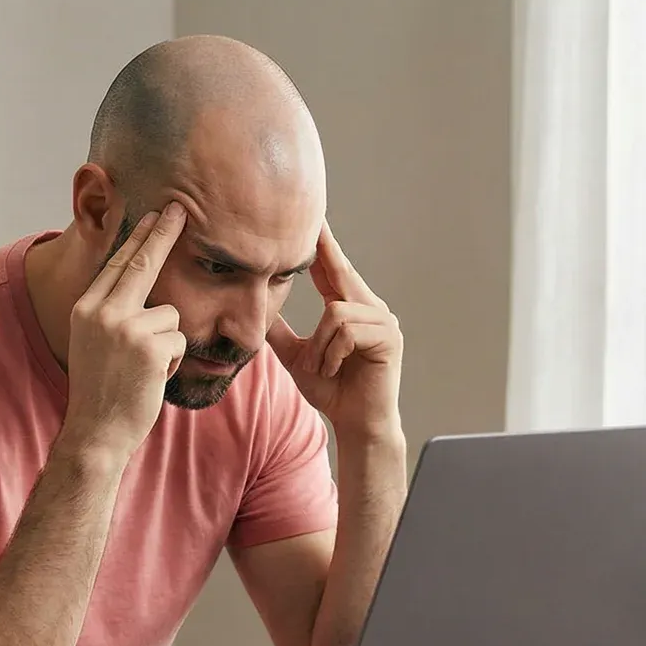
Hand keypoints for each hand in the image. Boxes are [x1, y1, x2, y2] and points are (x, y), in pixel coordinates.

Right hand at [59, 203, 189, 461]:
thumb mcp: (94, 342)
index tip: (155, 215)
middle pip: (142, 264)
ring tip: (144, 368)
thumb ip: (111, 311)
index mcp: (86, 308)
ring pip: (170, 314)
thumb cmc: (101, 390)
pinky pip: (179, 339)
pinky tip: (152, 378)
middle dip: (164, 234)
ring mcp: (126, 328)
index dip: (139, 238)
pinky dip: (173, 360)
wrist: (96, 431)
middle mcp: (102, 312)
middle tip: (180, 209)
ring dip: (167, 341)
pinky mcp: (150, 346)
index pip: (118, 264)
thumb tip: (136, 281)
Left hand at [266, 224, 402, 438]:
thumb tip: (257, 309)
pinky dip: (332, 353)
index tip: (314, 221)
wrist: (356, 424)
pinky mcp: (389, 337)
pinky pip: (347, 331)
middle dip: (325, 252)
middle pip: (341, 273)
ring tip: (322, 367)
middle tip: (314, 223)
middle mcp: (371, 308)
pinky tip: (336, 370)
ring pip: (336, 312)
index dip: (324, 246)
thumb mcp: (297, 357)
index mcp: (351, 309)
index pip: (334, 270)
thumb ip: (281, 332)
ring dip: (319, 345)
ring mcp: (384, 321)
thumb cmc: (332, 391)